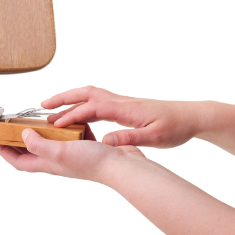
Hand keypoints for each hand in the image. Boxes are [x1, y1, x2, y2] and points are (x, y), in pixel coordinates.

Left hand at [0, 122, 148, 183]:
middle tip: (12, 123)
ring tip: (39, 116)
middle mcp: (58, 160)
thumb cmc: (91, 162)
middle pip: (33, 149)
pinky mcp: (86, 146)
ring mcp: (72, 153)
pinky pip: (72, 133)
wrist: (122, 166)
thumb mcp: (59, 151)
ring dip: (44, 129)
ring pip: (53, 140)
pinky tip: (70, 114)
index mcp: (48, 164)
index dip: (3, 152)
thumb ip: (39, 144)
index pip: (18, 161)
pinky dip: (68, 124)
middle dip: (20, 138)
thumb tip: (22, 135)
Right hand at [41, 85, 200, 149]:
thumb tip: (105, 141)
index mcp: (126, 109)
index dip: (71, 116)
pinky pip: (99, 98)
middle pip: (87, 92)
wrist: (191, 115)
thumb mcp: (155, 138)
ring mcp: (124, 100)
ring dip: (72, 97)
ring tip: (55, 107)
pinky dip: (84, 100)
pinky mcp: (127, 104)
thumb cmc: (175, 128)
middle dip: (64, 97)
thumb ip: (129, 139)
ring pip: (92, 93)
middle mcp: (122, 101)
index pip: (92, 108)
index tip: (54, 125)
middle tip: (43, 106)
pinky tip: (79, 111)